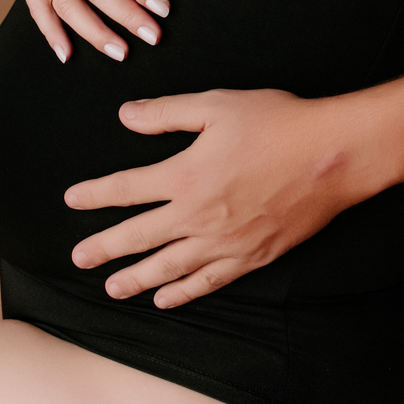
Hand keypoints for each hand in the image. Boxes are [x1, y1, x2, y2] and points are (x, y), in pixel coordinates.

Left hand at [64, 87, 358, 303]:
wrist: (331, 156)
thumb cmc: (277, 122)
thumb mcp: (218, 105)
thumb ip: (168, 112)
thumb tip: (127, 115)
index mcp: (186, 175)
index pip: (127, 188)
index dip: (96, 194)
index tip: (72, 200)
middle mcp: (198, 216)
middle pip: (139, 236)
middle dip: (104, 247)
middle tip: (78, 258)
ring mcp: (225, 242)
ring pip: (168, 267)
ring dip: (136, 278)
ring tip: (113, 286)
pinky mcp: (251, 256)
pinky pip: (208, 281)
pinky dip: (183, 292)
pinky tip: (165, 299)